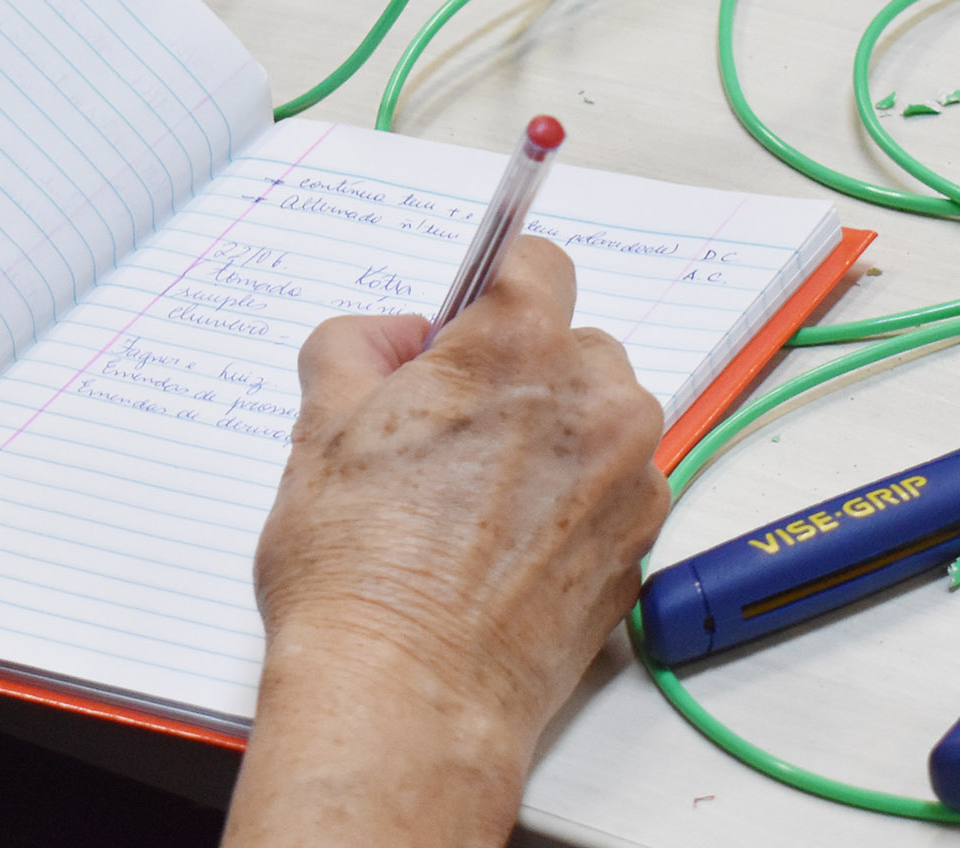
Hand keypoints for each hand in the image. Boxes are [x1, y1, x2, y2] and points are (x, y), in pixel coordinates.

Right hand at [226, 237, 667, 847]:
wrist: (406, 696)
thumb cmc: (356, 573)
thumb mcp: (318, 426)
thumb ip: (356, 345)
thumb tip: (395, 336)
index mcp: (516, 349)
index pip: (536, 263)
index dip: (490, 292)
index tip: (463, 326)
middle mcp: (593, 401)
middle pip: (574, 346)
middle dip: (522, 373)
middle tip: (451, 431)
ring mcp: (629, 479)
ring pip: (602, 420)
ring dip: (556, 438)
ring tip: (477, 502)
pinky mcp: (641, 547)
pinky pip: (616, 490)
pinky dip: (575, 503)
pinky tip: (508, 548)